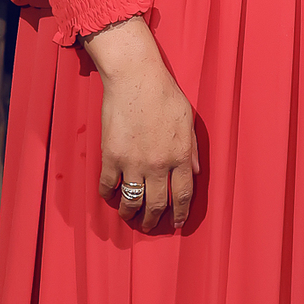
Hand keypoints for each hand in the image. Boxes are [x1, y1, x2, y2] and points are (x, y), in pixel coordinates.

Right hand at [83, 18, 199, 228]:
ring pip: (132, 200)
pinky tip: (110, 196)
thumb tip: (196, 172)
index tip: (175, 223)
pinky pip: (108, 184)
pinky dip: (108, 194)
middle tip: (150, 225)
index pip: (182, 195)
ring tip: (129, 217)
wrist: (135, 78)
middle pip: (156, 203)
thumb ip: (192, 149)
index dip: (179, 213)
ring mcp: (133, 162)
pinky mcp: (111, 156)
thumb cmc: (164, 94)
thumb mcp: (188, 120)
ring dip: (130, 214)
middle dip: (153, 220)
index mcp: (180, 156)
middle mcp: (158, 165)